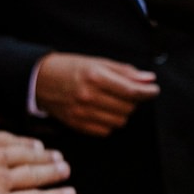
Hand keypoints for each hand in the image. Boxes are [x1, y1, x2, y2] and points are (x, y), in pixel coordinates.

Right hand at [35, 52, 159, 136]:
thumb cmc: (70, 68)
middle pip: (128, 108)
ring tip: (113, 102)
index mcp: (95, 77)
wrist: (39, 80)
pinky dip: (109, 122)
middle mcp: (88, 96)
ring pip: (119, 121)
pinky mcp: (76, 124)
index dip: (148, 92)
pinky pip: (105, 130)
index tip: (154, 90)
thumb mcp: (97, 63)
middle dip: (133, 101)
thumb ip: (125, 72)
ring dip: (122, 112)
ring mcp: (81, 112)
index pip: (132, 91)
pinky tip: (102, 111)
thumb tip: (148, 80)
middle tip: (127, 93)